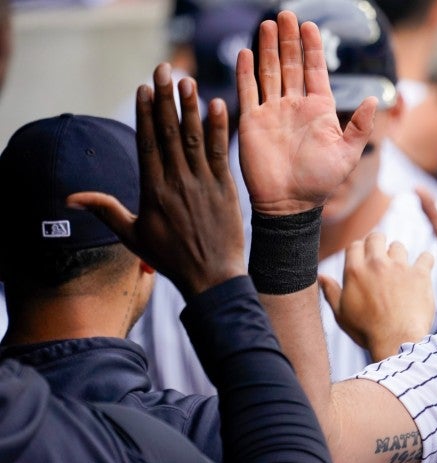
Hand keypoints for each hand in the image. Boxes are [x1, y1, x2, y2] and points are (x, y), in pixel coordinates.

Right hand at [68, 63, 244, 297]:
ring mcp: (202, 183)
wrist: (212, 277)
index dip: (145, 113)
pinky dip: (220, 128)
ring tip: (187, 80)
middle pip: (168, 132)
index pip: (147, 142)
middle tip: (164, 68)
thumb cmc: (171, 258)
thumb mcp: (132, 235)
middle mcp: (176, 181)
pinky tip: (218, 104)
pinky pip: (221, 152)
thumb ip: (105, 210)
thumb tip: (69, 198)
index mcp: (153, 190)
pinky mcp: (225, 187)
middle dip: (165, 99)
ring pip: (194, 137)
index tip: (144, 87)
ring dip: (190, 106)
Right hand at [236, 12, 376, 214]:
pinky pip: (248, 91)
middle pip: (289, 64)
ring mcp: (272, 112)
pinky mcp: (252, 122)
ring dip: (267, 48)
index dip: (312, 48)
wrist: (290, 204)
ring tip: (267, 24)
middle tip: (286, 15)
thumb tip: (377, 100)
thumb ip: (360, 126)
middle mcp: (294, 106)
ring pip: (268, 72)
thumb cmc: (320, 182)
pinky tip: (246, 53)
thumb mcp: (347, 154)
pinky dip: (246, 72)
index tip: (310, 25)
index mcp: (318, 110)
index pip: (314, 70)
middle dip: (288, 40)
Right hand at [319, 232, 434, 360]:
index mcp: (355, 271)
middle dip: (378, 243)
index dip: (359, 250)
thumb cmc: (366, 331)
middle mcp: (377, 263)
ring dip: (398, 255)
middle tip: (382, 257)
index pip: (355, 245)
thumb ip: (331, 292)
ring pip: (399, 246)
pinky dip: (425, 261)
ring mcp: (400, 267)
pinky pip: (426, 257)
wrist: (396, 342)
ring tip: (400, 270)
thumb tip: (321, 276)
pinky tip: (422, 269)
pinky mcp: (420, 275)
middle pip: (376, 237)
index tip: (364, 259)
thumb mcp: (342, 314)